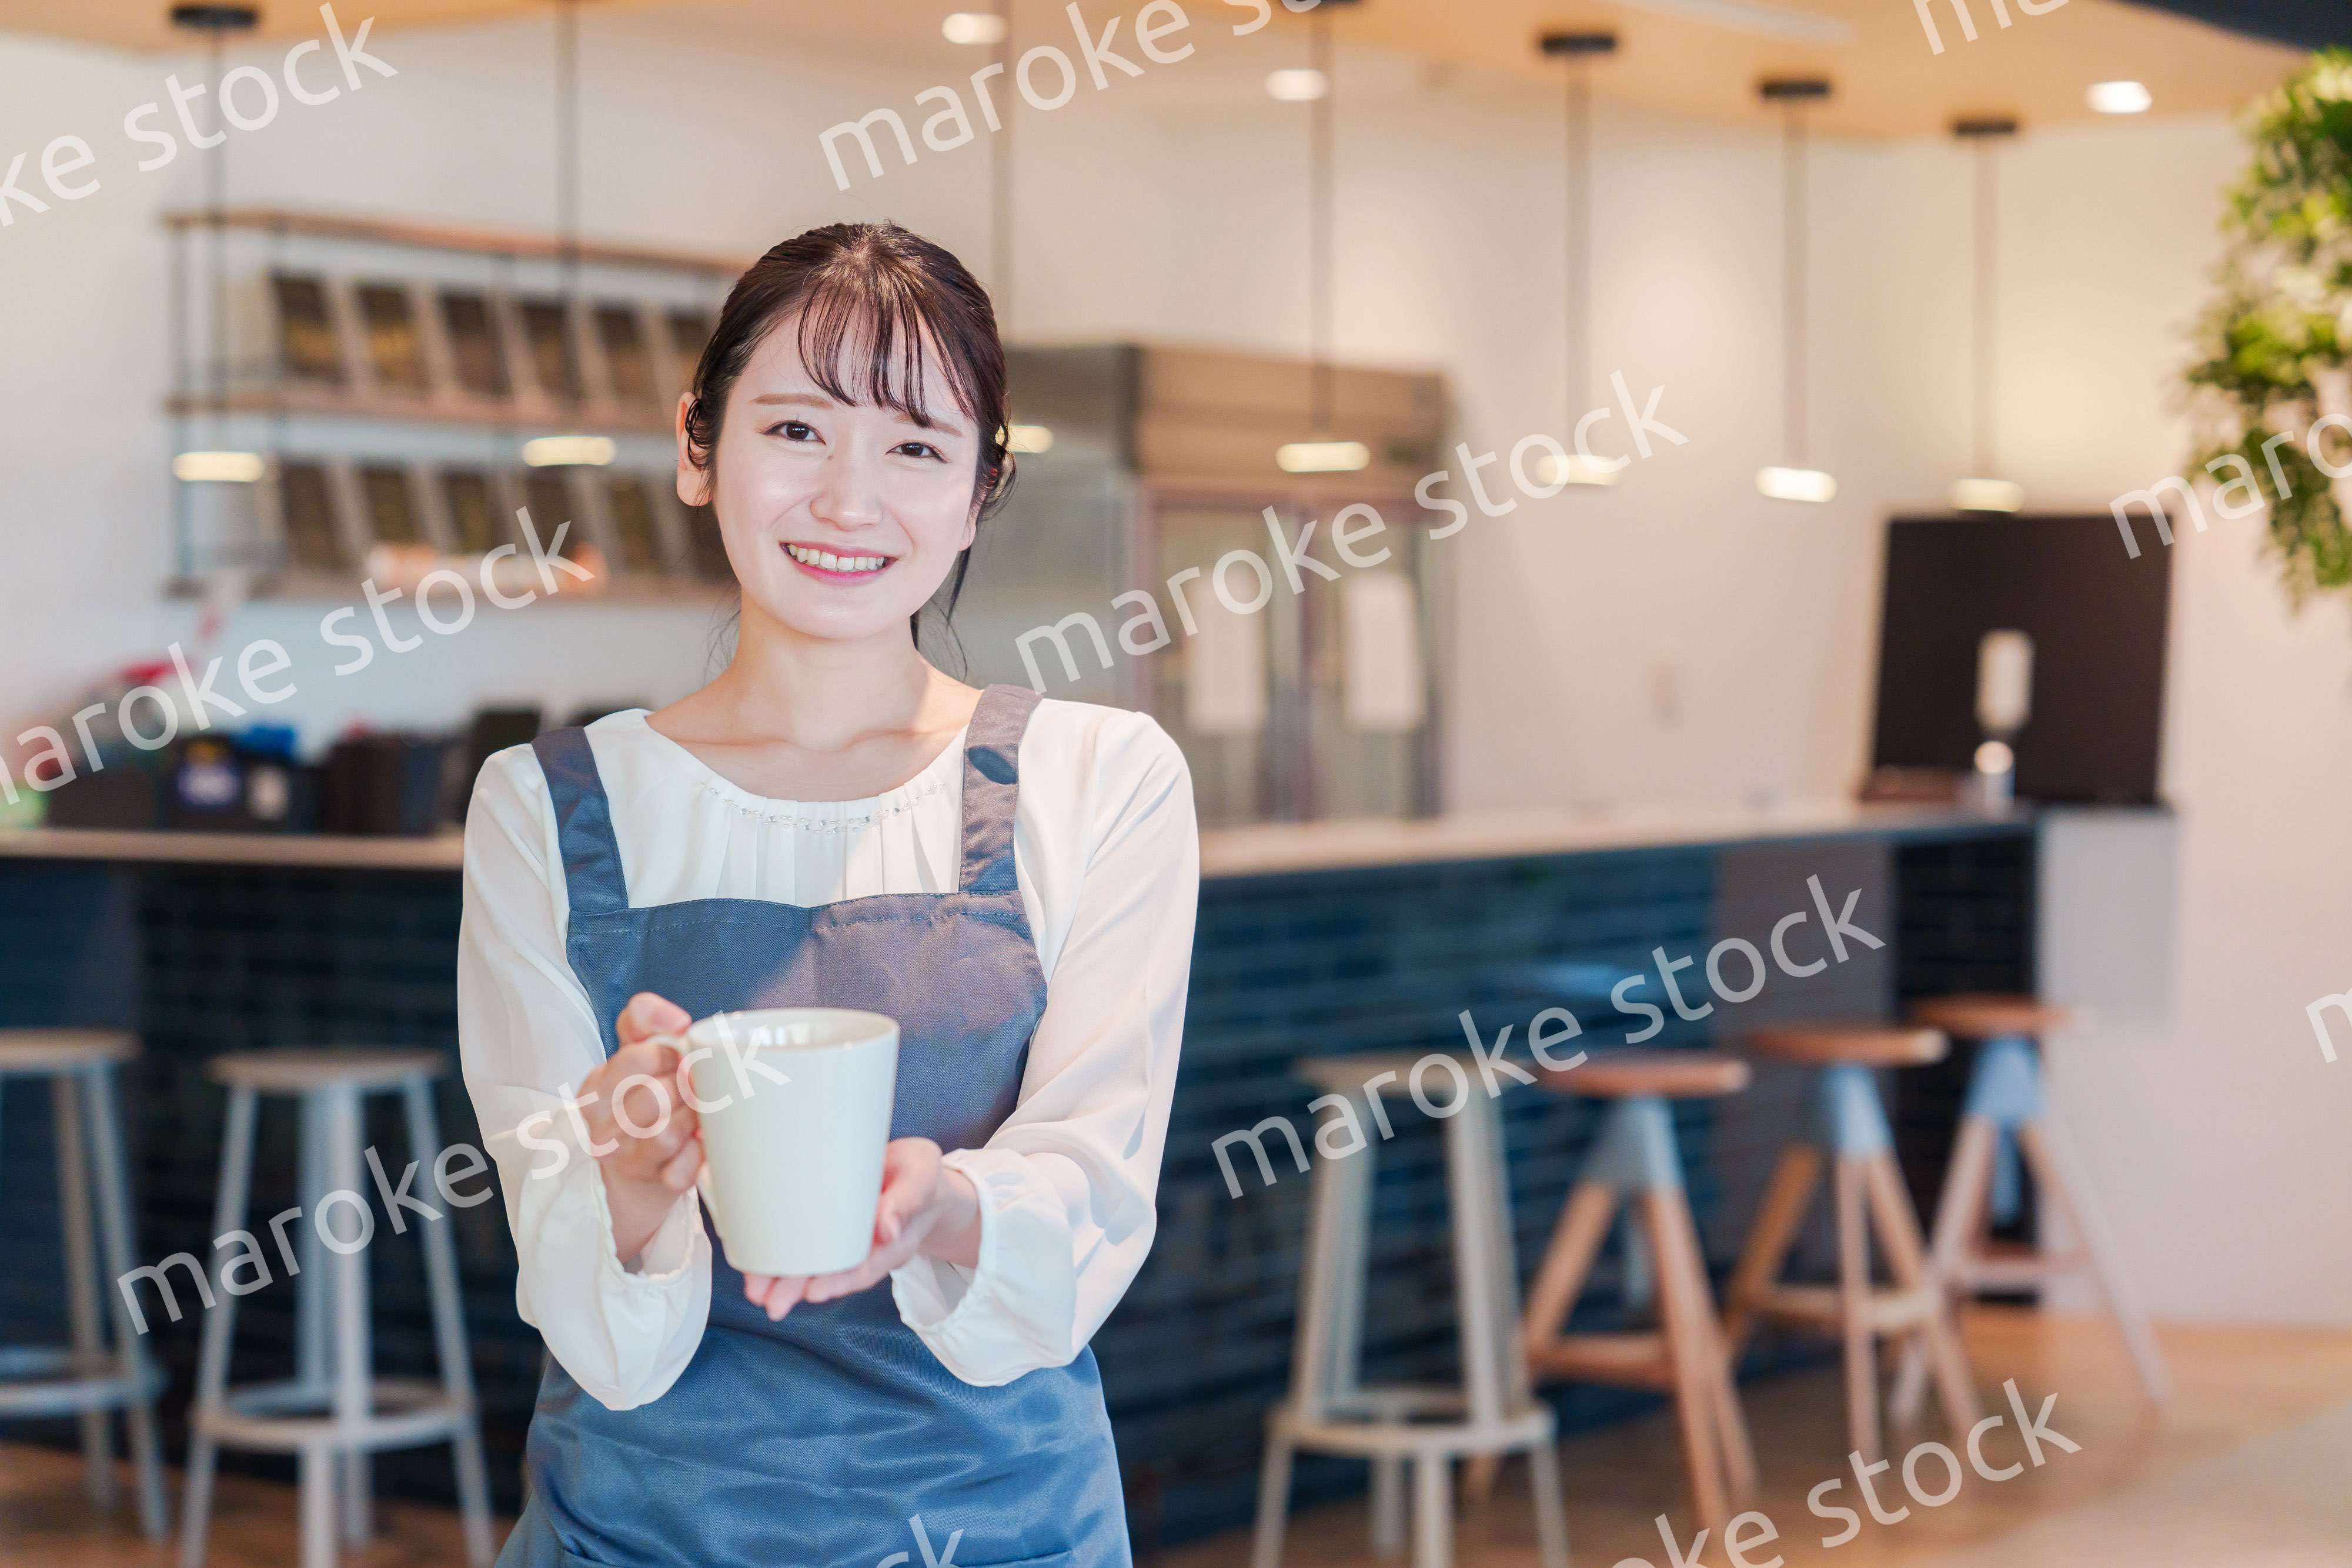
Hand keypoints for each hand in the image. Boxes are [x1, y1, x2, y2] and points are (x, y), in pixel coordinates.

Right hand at [586, 992, 703, 1262]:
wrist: (636, 1172)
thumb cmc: (641, 1101)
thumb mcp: (634, 1054)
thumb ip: (644, 1019)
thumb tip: (677, 1021)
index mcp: (597, 1086)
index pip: (636, 1056)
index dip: (669, 1053)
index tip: (678, 1057)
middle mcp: (602, 1125)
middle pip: (656, 1095)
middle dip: (685, 1088)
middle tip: (694, 1088)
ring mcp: (624, 1159)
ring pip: (666, 1133)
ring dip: (692, 1121)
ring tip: (697, 1115)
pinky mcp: (651, 1185)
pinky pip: (681, 1171)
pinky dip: (697, 1156)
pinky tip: (697, 1146)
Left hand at [740, 1138, 980, 1322]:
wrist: (914, 1176)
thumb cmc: (919, 1176)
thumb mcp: (920, 1178)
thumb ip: (907, 1201)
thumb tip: (886, 1229)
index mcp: (891, 1242)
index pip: (865, 1267)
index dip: (840, 1281)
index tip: (815, 1292)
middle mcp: (863, 1249)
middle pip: (832, 1274)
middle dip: (800, 1288)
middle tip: (770, 1303)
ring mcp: (844, 1240)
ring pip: (813, 1265)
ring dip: (784, 1279)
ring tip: (755, 1291)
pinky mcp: (826, 1226)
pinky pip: (804, 1245)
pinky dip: (780, 1255)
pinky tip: (756, 1263)